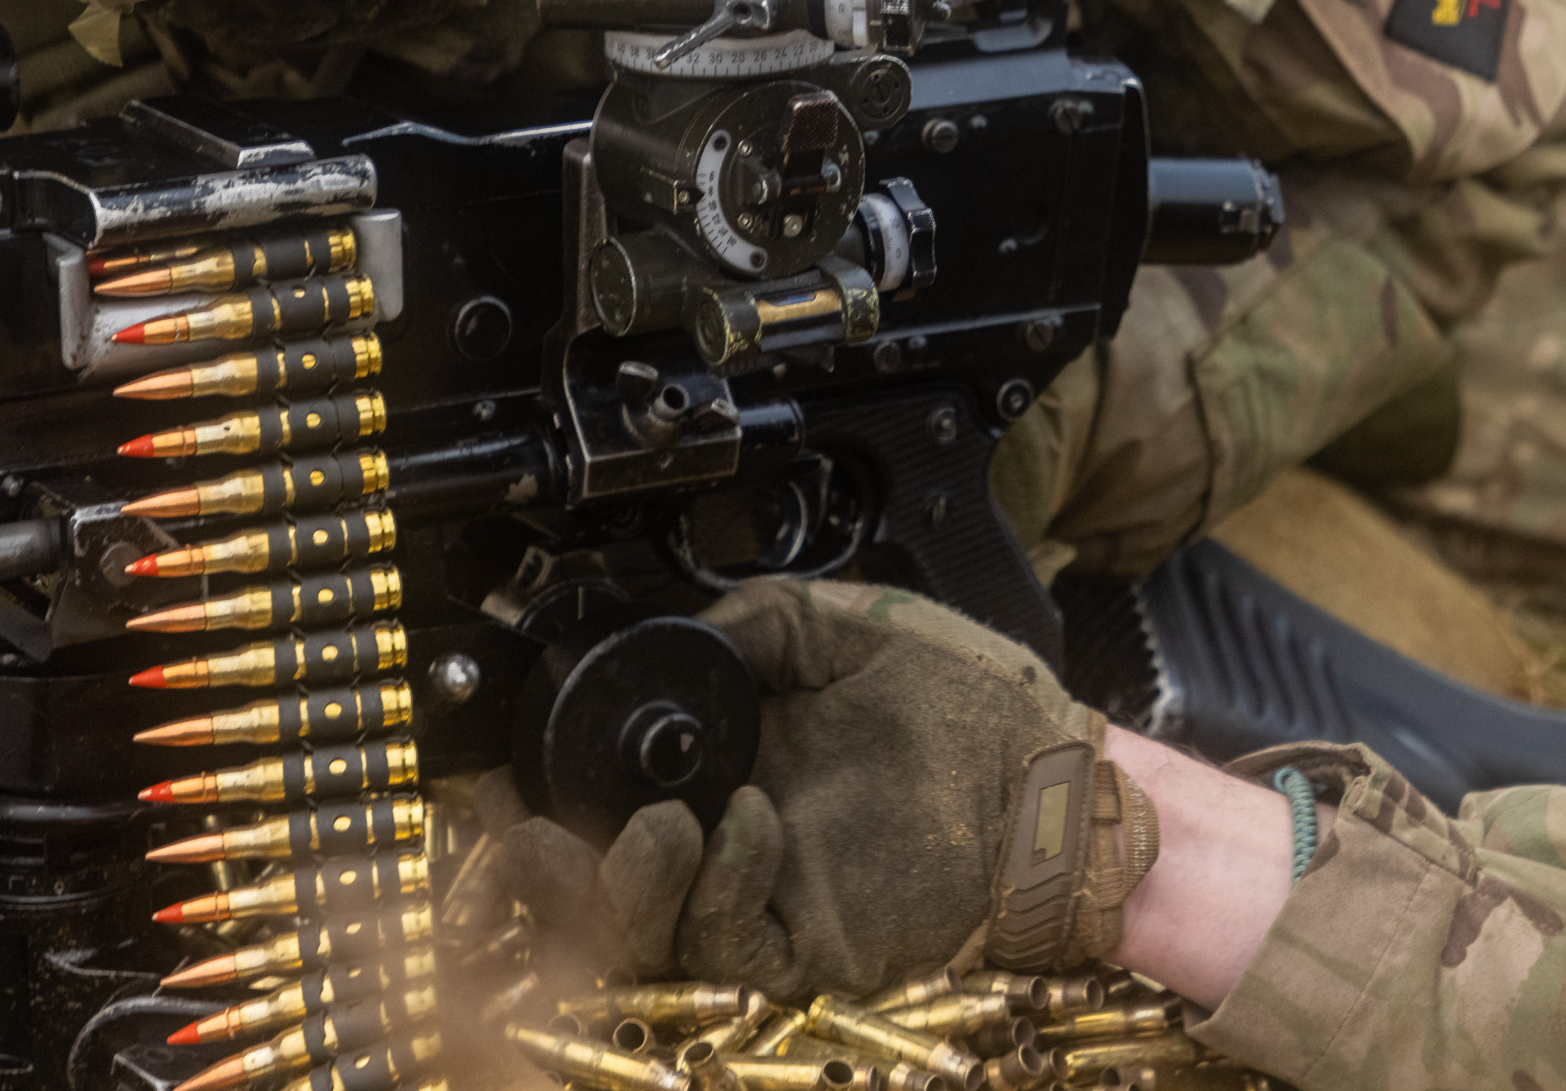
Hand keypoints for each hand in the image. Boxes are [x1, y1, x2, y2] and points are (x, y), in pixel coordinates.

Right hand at [494, 580, 1157, 998]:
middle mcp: (735, 841)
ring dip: (630, 881)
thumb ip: (762, 621)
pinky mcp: (814, 943)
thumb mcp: (848, 631)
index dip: (551, 798)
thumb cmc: (973, 707)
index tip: (511, 777)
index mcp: (732, 765)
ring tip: (657, 826)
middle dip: (548, 871)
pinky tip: (745, 823)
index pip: (610, 801)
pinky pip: (735, 942)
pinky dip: (721, 888)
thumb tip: (688, 626)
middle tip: (532, 832)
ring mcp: (770, 898)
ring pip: (653, 930)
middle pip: (604, 885)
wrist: (1053, 775)